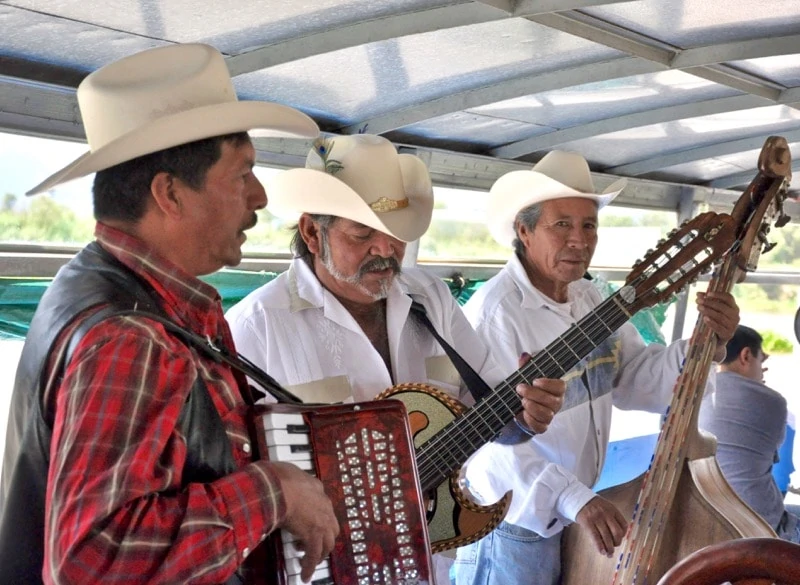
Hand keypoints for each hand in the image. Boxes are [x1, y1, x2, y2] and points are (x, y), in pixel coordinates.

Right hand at [270, 461, 338, 582]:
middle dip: (323, 537)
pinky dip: (310, 566)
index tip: (309, 524)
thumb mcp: (284, 472)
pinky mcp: (314, 534)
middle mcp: (324, 504)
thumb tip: (272, 478)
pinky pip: (314, 555)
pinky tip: (305, 575)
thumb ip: (284, 477)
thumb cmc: (275, 477)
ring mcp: (321, 520)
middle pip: (331, 525)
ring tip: (308, 560)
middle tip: (310, 543)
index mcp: (316, 488)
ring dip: (319, 553)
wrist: (277, 487)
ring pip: (327, 542)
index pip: (323, 505)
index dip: (318, 517)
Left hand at [515, 353, 564, 433]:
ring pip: (547, 415)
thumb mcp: (526, 375)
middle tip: (520, 389)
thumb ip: (527, 365)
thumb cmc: (528, 389)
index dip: (549, 384)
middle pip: (552, 401)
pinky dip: (531, 420)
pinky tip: (524, 413)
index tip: (535, 381)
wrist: (520, 407)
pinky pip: (541, 427)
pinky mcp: (542, 426)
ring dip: (532, 407)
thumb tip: (525, 356)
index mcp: (556, 389)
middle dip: (534, 394)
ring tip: (522, 401)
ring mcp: (550, 416)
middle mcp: (556, 403)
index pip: (561, 387)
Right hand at [575, 495, 627, 556]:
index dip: (624, 534)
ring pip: (607, 537)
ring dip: (609, 548)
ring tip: (609, 554)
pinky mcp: (587, 523)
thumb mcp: (605, 506)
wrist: (577, 498)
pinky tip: (601, 551)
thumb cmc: (593, 505)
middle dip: (617, 542)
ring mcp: (596, 518)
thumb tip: (619, 535)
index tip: (620, 538)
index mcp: (612, 509)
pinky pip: (595, 537)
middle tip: (614, 546)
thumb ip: (612, 517)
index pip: (624, 525)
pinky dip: (600, 546)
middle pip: (617, 532)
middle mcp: (606, 513)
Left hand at [696, 291, 738, 360]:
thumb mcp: (714, 310)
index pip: (729, 298)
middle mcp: (735, 316)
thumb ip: (707, 301)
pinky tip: (705, 319)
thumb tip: (698, 294)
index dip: (718, 295)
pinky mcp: (728, 334)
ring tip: (699, 308)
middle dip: (709, 303)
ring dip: (709, 311)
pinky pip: (719, 328)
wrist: (719, 338)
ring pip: (721, 317)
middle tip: (698, 301)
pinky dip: (712, 323)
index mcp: (734, 307)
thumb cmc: (717, 321)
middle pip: (723, 307)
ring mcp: (733, 326)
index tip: (707, 293)